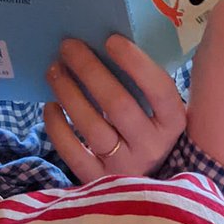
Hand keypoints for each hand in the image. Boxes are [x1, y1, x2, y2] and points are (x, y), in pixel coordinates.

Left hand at [44, 36, 185, 182]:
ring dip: (68, 92)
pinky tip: (50, 105)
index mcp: (173, 123)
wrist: (140, 183)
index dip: (135, 63)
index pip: (159, 89)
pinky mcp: (97, 181)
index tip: (110, 39)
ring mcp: (124, 168)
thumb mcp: (155, 111)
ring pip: (91, 126)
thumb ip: (140, 85)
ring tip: (54, 70)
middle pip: (118, 104)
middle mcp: (152, 147)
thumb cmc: (144, 129)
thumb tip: (101, 43)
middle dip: (89, 70)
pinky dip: (56, 125)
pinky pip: (71, 151)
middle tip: (69, 45)